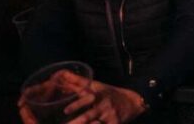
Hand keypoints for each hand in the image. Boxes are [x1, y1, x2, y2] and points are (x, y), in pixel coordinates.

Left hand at [19, 71, 145, 123]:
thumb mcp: (96, 86)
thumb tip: (61, 74)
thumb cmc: (109, 94)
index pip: (87, 99)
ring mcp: (109, 117)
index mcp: (97, 95)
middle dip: (79, 121)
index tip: (66, 111)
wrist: (131, 102)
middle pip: (89, 115)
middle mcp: (103, 106)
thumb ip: (78, 82)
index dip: (77, 104)